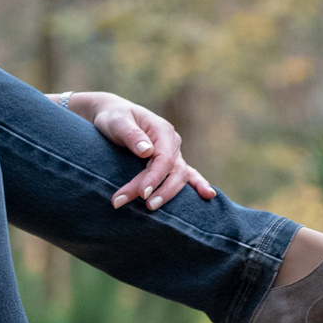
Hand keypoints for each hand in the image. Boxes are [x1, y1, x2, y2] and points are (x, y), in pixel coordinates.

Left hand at [60, 90, 217, 208]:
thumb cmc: (114, 118)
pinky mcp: (170, 162)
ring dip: (167, 194)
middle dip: (160, 190)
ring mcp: (174, 152)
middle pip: (173, 171)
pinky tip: (208, 196)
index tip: (142, 193)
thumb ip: (131, 135)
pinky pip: (186, 174)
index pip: (164, 159)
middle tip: (145, 206)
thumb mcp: (118, 122)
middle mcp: (172, 142)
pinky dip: (197, 184)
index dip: (154, 177)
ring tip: (151, 208)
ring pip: (179, 176)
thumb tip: (147, 151)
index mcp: (162, 131)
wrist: (114, 114)